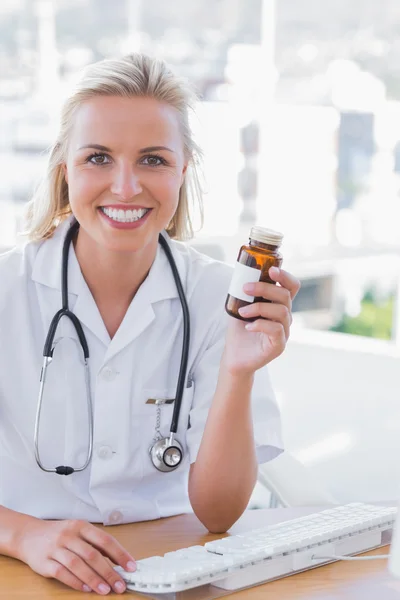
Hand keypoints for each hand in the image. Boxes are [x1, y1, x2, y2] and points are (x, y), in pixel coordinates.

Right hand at [17, 517, 135, 594]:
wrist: (28, 535)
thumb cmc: (59, 534)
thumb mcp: (79, 531)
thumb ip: (96, 543)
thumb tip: (118, 559)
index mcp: (81, 526)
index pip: (104, 540)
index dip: (120, 554)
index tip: (131, 567)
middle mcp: (69, 535)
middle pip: (92, 555)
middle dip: (109, 572)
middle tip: (120, 585)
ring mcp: (56, 548)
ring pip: (78, 565)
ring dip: (94, 579)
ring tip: (105, 590)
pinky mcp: (44, 562)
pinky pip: (62, 573)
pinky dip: (75, 582)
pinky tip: (86, 589)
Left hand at [223, 266, 299, 374]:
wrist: (234, 357)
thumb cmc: (239, 331)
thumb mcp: (240, 306)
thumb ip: (245, 293)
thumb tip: (240, 274)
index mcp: (278, 305)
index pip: (291, 287)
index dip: (285, 276)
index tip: (271, 270)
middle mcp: (285, 317)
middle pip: (285, 296)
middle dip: (264, 288)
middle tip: (246, 288)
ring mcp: (284, 332)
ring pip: (282, 311)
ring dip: (259, 308)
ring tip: (242, 312)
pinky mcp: (279, 345)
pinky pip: (276, 329)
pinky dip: (261, 324)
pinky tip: (248, 326)